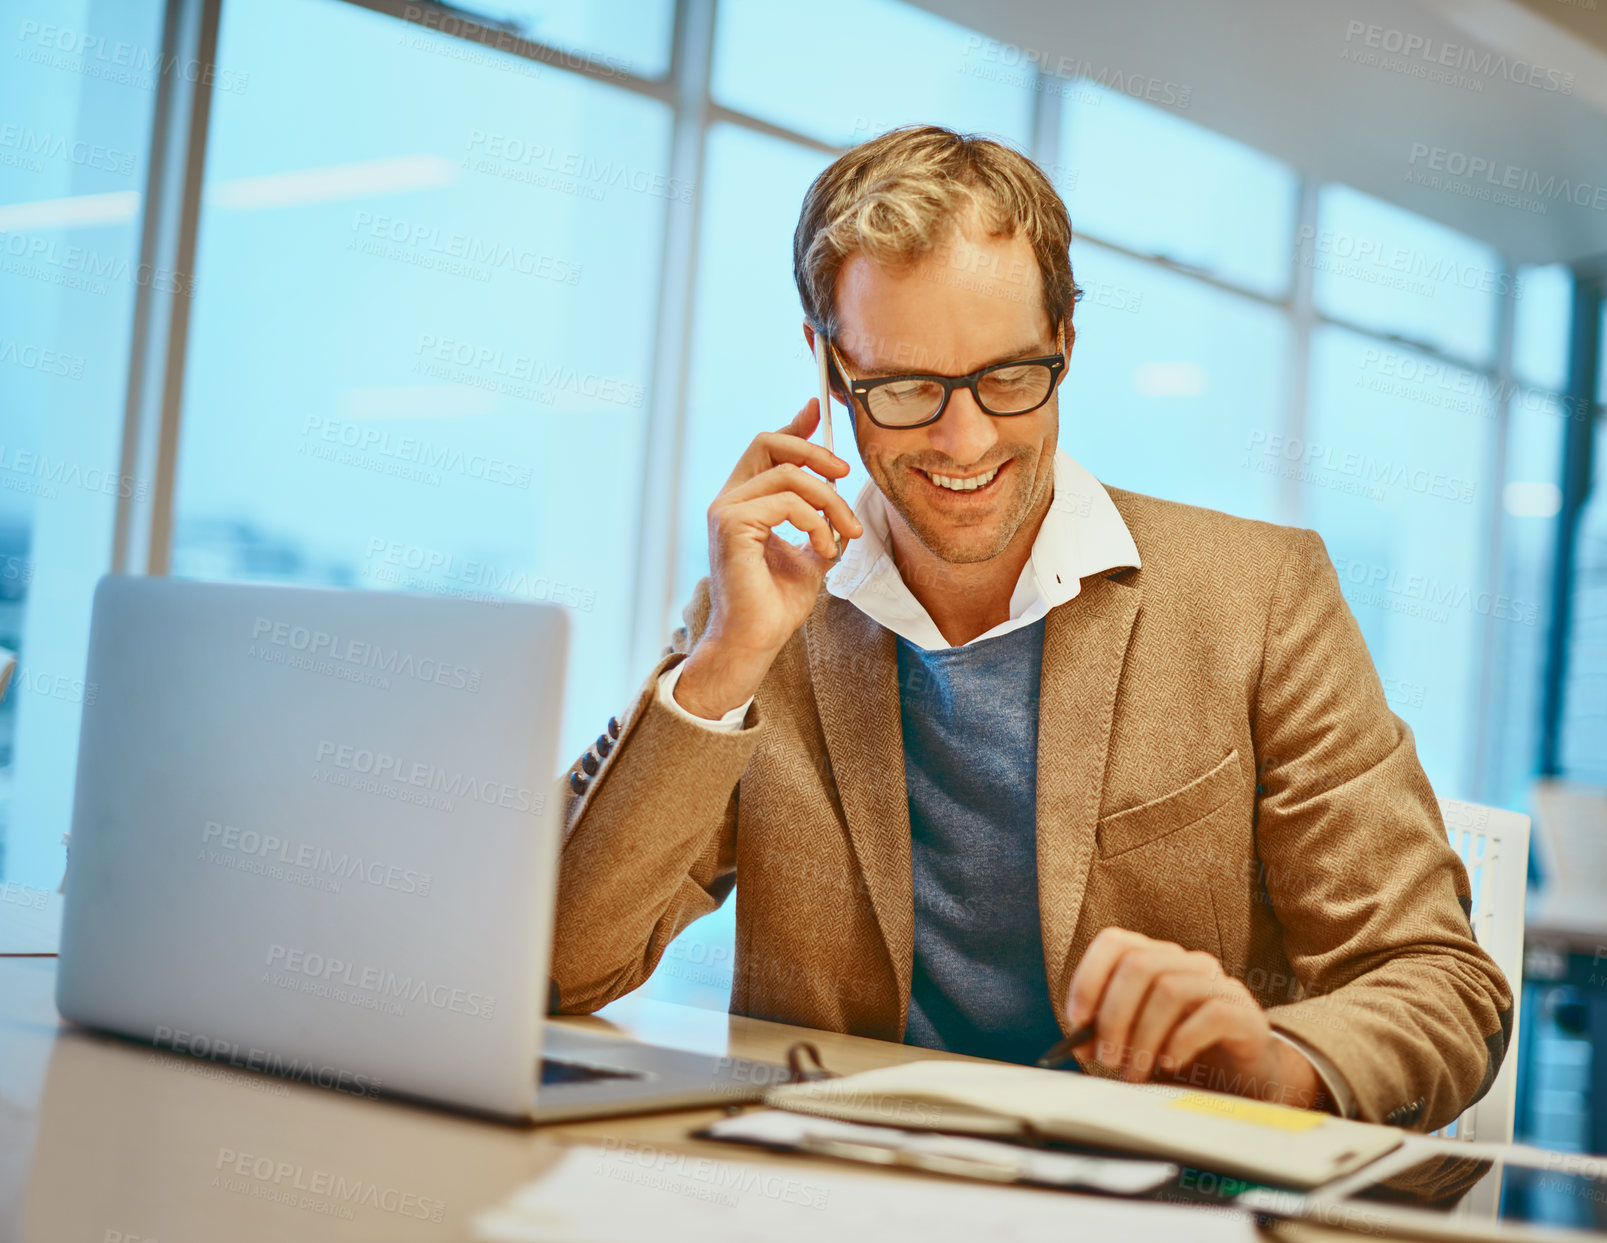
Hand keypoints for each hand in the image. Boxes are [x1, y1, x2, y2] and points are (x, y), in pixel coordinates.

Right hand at [675, 401, 864, 719]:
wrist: (755, 640)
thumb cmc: (776, 603)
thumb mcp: (808, 552)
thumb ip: (817, 519)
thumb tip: (835, 493)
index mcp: (743, 502)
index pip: (765, 447)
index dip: (794, 425)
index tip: (817, 408)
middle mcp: (728, 500)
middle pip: (767, 442)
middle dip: (813, 450)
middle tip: (844, 473)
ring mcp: (725, 511)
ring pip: (786, 474)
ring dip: (829, 501)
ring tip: (846, 533)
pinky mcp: (731, 525)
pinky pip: (786, 503)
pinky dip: (814, 522)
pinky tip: (823, 547)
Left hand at [1064, 927, 1326, 1110]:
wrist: (1245, 1081)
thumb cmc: (1185, 1056)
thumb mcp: (1138, 1043)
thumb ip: (1108, 1036)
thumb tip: (1081, 1039)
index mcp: (1157, 960)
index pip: (1116, 942)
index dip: (1089, 977)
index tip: (1077, 1019)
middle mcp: (1188, 963)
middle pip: (1138, 965)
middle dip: (1114, 1016)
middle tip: (1107, 1059)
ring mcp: (1220, 985)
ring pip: (1169, 989)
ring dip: (1143, 1037)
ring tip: (1136, 1073)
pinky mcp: (1244, 1014)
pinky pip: (1210, 1014)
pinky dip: (1181, 1041)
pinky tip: (1170, 1064)